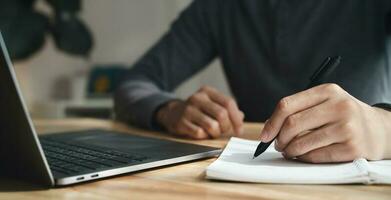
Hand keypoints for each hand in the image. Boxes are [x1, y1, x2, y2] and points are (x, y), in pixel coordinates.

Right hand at [156, 86, 243, 138]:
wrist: (172, 113)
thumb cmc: (197, 110)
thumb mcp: (211, 105)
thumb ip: (227, 109)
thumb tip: (241, 117)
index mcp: (207, 92)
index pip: (228, 103)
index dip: (236, 118)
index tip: (239, 130)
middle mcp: (197, 98)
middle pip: (222, 114)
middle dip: (226, 127)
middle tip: (223, 130)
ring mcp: (188, 110)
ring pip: (212, 126)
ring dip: (215, 133)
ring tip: (212, 132)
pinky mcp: (181, 122)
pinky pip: (200, 133)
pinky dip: (204, 136)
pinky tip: (201, 133)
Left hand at [260, 83, 390, 162]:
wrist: (379, 130)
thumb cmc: (344, 116)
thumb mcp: (326, 103)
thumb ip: (299, 110)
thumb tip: (269, 127)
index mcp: (327, 91)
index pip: (287, 105)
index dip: (271, 122)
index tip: (265, 135)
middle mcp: (339, 106)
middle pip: (292, 124)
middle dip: (279, 138)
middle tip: (277, 145)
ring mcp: (347, 127)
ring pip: (302, 143)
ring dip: (289, 151)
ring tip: (289, 151)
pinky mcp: (352, 148)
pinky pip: (315, 156)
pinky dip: (303, 158)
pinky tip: (303, 156)